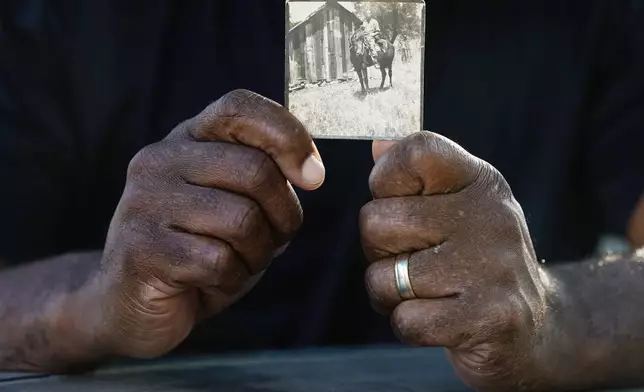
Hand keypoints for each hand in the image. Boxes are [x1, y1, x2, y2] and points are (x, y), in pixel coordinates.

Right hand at [96, 90, 324, 358]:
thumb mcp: (235, 201)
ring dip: (259, 252)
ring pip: (242, 220)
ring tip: (239, 260)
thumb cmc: (197, 248)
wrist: (131, 301)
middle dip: (284, 214)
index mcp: (187, 139)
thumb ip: (264, 177)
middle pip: (255, 170)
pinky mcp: (141, 249)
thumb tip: (310, 170)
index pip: (240, 108)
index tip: (313, 176)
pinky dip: (233, 278)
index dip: (288, 136)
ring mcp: (145, 203)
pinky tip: (213, 281)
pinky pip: (219, 261)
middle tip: (274, 238)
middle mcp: (160, 160)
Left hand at [361, 132, 549, 390]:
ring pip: (384, 278)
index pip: (416, 151)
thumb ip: (415, 173)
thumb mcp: (456, 205)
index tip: (402, 204)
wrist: (536, 325)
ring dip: (392, 294)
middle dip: (379, 251)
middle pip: (376, 221)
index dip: (386, 180)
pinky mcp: (490, 316)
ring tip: (428, 292)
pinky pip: (406, 320)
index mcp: (479, 181)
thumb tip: (379, 142)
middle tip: (414, 260)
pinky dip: (410, 326)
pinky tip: (440, 319)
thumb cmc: (475, 259)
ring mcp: (493, 266)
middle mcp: (490, 216)